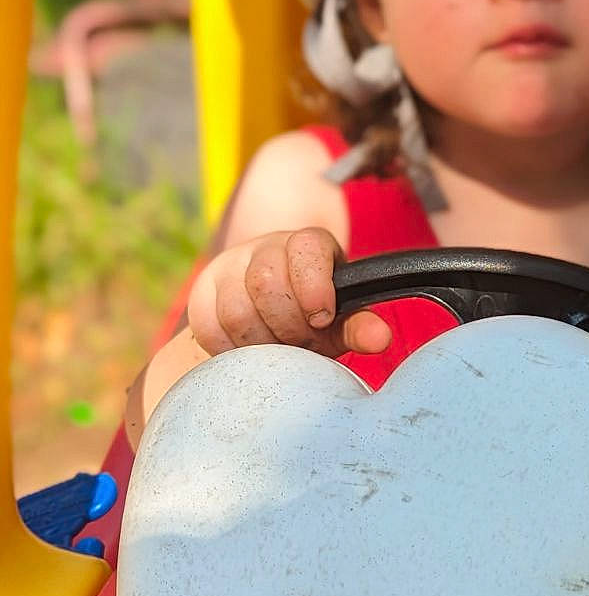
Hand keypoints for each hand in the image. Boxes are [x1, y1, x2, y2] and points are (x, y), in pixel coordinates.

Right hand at [187, 228, 391, 359]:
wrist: (273, 311)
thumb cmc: (316, 315)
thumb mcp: (342, 318)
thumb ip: (359, 326)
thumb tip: (380, 338)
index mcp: (307, 244)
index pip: (305, 249)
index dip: (314, 288)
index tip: (322, 318)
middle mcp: (263, 247)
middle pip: (266, 284)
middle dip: (289, 326)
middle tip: (302, 342)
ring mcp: (228, 267)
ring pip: (236, 310)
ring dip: (262, 343)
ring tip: (279, 350)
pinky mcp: (202, 294)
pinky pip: (209, 328)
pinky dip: (232, 350)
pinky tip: (252, 352)